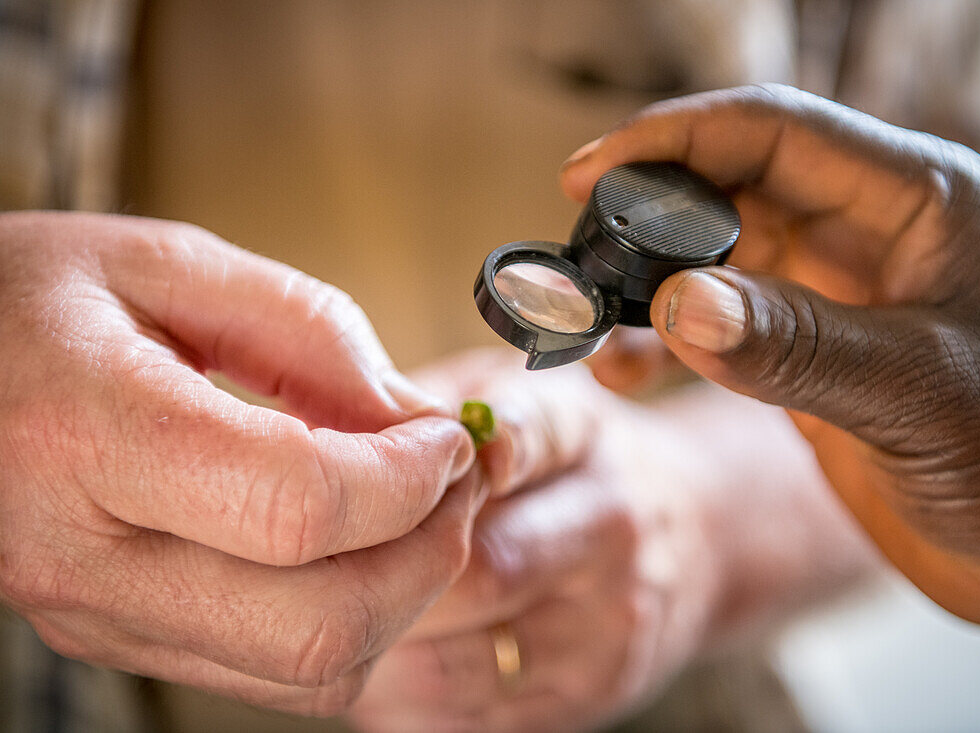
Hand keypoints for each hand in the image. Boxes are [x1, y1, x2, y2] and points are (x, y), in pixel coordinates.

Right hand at [0, 212, 480, 713]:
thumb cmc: (30, 300)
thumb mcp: (166, 263)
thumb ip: (309, 332)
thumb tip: (417, 421)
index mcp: (86, 433)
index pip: (298, 505)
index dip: (408, 479)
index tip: (447, 437)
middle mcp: (82, 556)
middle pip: (316, 622)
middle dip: (427, 555)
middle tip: (454, 482)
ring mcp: (95, 617)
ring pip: (306, 671)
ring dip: (399, 597)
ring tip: (416, 512)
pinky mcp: (116, 638)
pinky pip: (274, 677)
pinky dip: (351, 623)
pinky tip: (357, 548)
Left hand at [348, 349, 869, 731]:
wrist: (683, 538)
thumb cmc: (564, 464)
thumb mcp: (514, 401)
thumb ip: (429, 408)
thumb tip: (322, 429)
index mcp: (584, 431)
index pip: (523, 435)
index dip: (442, 462)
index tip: (385, 473)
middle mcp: (611, 523)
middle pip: (473, 567)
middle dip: (381, 574)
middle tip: (317, 569)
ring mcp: (608, 621)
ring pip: (456, 658)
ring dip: (380, 646)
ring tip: (342, 618)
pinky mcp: (587, 692)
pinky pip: (463, 712)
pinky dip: (402, 692)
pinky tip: (387, 653)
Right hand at [561, 85, 979, 664]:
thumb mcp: (920, 391)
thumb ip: (797, 344)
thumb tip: (674, 304)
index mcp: (915, 200)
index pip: (773, 133)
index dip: (674, 141)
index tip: (587, 173)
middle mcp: (869, 235)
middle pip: (730, 191)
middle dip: (645, 218)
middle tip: (574, 258)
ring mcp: (838, 299)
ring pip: (716, 263)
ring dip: (647, 287)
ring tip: (586, 324)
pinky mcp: (815, 360)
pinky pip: (722, 330)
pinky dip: (667, 344)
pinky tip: (627, 370)